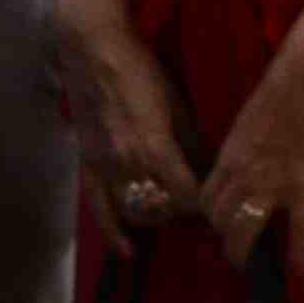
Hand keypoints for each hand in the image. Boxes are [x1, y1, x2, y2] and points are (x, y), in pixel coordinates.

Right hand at [52, 5, 206, 249]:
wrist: (93, 51)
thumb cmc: (142, 72)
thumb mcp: (178, 107)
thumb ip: (192, 145)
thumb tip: (210, 173)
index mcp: (156, 150)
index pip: (188, 198)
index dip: (205, 204)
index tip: (216, 202)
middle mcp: (129, 166)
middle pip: (163, 210)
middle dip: (182, 211)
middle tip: (194, 203)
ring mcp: (104, 168)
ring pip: (135, 212)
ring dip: (155, 217)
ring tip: (169, 210)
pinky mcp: (87, 165)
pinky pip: (98, 208)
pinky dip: (113, 232)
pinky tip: (127, 251)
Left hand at [193, 38, 303, 278]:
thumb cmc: (283, 89)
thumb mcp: (251, 121)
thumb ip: (247, 147)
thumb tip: (248, 162)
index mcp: (228, 153)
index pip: (207, 197)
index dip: (211, 215)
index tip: (221, 225)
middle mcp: (242, 172)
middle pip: (220, 217)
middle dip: (224, 238)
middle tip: (234, 252)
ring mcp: (271, 180)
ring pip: (246, 227)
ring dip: (245, 251)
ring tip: (251, 266)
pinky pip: (300, 227)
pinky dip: (300, 251)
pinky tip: (299, 270)